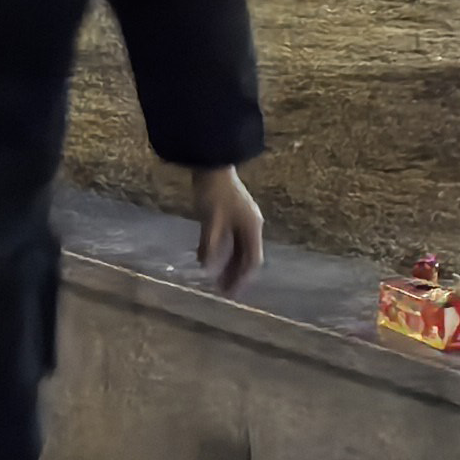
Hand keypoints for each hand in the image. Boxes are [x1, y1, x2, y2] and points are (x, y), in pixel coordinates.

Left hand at [191, 164, 265, 295]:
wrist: (212, 165)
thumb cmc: (213, 193)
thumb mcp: (210, 221)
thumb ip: (210, 246)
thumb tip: (208, 270)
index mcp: (252, 228)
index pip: (252, 260)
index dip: (242, 278)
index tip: (232, 293)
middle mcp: (251, 226)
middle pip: (246, 257)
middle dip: (236, 275)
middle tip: (224, 292)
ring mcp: (242, 220)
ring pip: (238, 249)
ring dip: (228, 266)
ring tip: (216, 281)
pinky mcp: (231, 216)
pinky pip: (230, 241)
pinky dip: (221, 253)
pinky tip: (207, 261)